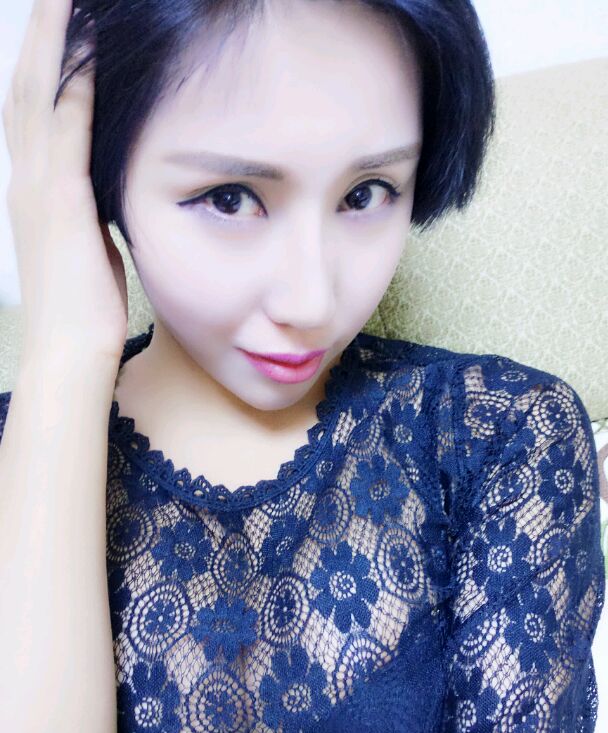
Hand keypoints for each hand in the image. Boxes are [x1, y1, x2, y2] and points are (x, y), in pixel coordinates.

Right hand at [2, 0, 128, 368]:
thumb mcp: (90, 246)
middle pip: (27, 84)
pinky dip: (76, 84)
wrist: (71, 352)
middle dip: (42, 30)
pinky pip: (67, 129)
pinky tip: (91, 47)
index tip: (63, 17)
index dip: (46, 59)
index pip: (36, 107)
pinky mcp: (62, 204)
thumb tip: (109, 192)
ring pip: (37, 94)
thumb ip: (92, 210)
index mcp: (35, 187)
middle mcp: (27, 177)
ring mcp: (39, 188)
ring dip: (53, 39)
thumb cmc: (85, 307)